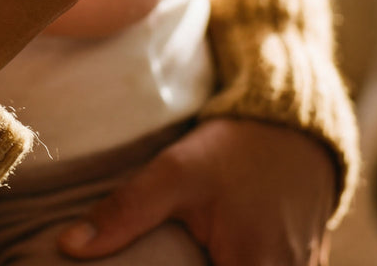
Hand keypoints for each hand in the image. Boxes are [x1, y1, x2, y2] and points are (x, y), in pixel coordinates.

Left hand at [57, 118, 337, 264]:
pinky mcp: (308, 264)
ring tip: (191, 250)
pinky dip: (242, 260)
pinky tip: (216, 248)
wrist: (292, 126)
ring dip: (217, 262)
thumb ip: (125, 212)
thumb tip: (69, 246)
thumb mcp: (174, 173)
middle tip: (168, 252)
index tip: (155, 263)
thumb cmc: (232, 151)